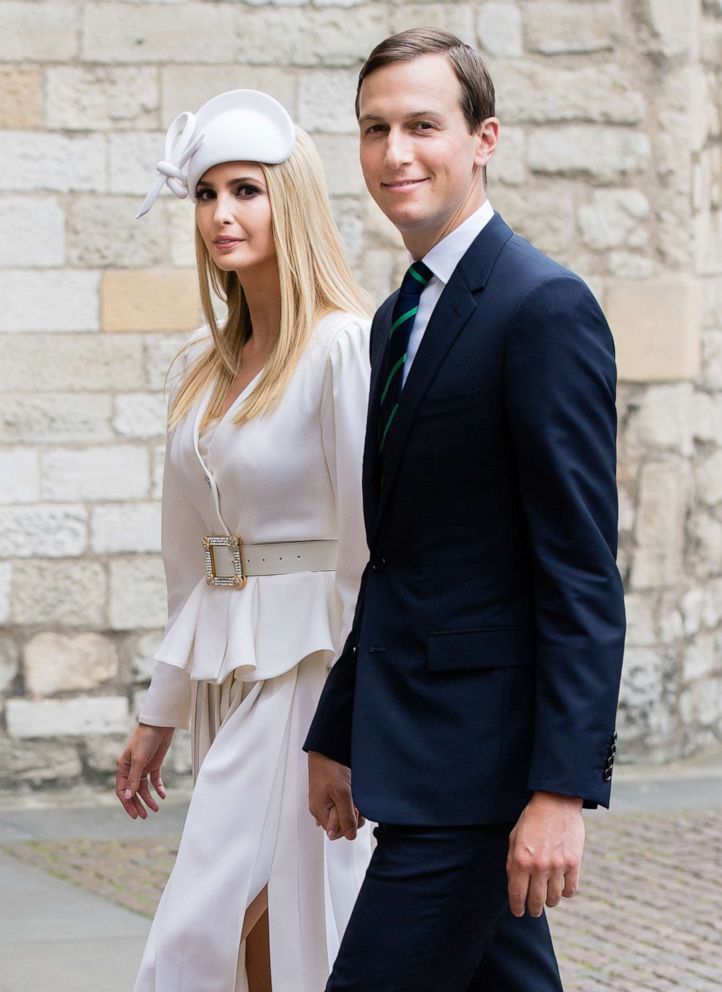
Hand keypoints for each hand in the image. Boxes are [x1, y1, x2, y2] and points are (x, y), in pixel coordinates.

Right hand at [115, 723, 173, 819]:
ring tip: (156, 809)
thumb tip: (128, 797)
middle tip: (144, 816)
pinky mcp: (154, 764)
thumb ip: (133, 778)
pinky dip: (158, 788)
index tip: (135, 814)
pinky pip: (155, 780)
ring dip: (149, 799)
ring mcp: (143, 767)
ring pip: (144, 788)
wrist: (159, 725)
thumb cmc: (145, 739)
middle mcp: (131, 769)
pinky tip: (163, 795)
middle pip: (133, 791)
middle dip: (138, 804)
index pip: (122, 790)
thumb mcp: (138, 760)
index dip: (128, 803)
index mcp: (123, 768)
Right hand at [308, 751, 364, 840]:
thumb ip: (345, 816)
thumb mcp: (341, 793)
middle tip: (353, 801)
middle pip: (342, 825)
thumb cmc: (329, 768)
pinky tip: (353, 793)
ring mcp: (329, 802)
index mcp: (319, 812)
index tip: (352, 811)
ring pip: (345, 815)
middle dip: (352, 815)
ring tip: (354, 795)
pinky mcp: (335, 795)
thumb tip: (349, 836)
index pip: (336, 832)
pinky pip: (346, 806)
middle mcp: (323, 810)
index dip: (347, 824)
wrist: (328, 750)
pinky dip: (352, 801)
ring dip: (353, 807)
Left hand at [506, 791, 583, 917]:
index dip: (517, 907)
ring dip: (550, 901)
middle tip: (533, 910)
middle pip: (536, 901)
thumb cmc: (532, 819)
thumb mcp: (514, 837)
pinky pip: (571, 890)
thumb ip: (512, 862)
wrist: (556, 802)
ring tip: (547, 899)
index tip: (518, 912)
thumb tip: (514, 885)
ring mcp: (557, 866)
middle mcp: (538, 867)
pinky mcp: (574, 864)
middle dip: (533, 909)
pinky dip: (566, 893)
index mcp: (520, 860)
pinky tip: (562, 889)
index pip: (517, 894)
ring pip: (554, 898)